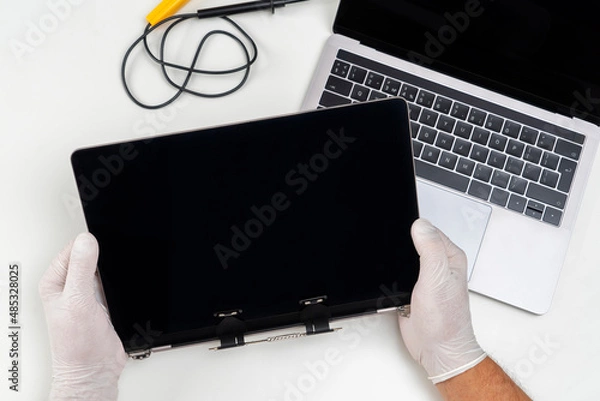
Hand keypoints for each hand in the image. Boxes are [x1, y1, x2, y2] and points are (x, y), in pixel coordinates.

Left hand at [39, 233, 127, 400]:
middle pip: (89, 256)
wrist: (95, 369)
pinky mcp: (103, 302)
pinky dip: (120, 282)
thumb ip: (82, 268)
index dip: (88, 244)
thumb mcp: (78, 300)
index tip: (100, 245)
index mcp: (54, 282)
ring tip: (115, 278)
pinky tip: (121, 287)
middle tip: (110, 262)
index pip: (72, 249)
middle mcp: (69, 287)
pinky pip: (114, 282)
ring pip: (103, 269)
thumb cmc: (77, 345)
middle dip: (102, 256)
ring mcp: (86, 294)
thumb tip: (86, 241)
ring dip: (112, 271)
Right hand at [398, 219, 485, 383]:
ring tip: (391, 269)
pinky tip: (388, 282)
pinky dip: (388, 278)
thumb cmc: (446, 320)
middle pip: (412, 242)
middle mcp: (438, 265)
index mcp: (449, 256)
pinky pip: (394, 276)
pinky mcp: (410, 290)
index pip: (428, 230)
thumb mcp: (437, 278)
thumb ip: (430, 249)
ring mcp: (423, 277)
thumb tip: (420, 225)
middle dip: (399, 246)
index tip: (399, 232)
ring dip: (392, 263)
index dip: (412, 229)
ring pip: (401, 259)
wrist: (437, 350)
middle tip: (392, 253)